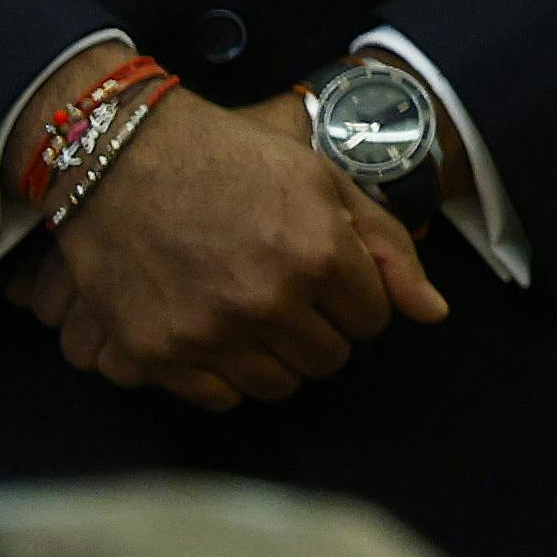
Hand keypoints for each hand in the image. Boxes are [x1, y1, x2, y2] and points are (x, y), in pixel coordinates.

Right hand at [6, 89, 449, 407]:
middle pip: (329, 359)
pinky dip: (224, 373)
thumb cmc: (234, 160)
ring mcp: (209, 334)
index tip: (328, 274)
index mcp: (319, 254)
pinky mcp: (156, 355)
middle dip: (320, 327)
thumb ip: (388, 249)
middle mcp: (268, 302)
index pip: (373, 319)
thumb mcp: (324, 182)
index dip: (354, 295)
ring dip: (277, 354)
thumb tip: (434, 313)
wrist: (123, 157)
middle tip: (290, 291)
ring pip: (279, 385)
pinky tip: (216, 331)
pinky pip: (219, 398)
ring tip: (254, 310)